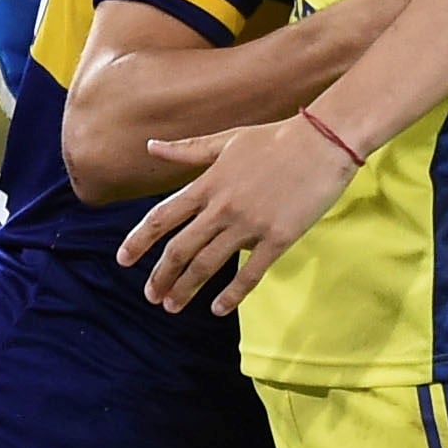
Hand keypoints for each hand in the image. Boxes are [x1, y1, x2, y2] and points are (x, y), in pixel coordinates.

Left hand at [117, 115, 360, 315]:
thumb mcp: (227, 139)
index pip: (162, 217)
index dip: (139, 241)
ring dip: (186, 289)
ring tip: (173, 305)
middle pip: (180, 249)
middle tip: (151, 295)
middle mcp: (222, 207)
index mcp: (208, 184)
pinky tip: (218, 309)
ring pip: (207, 265)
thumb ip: (188, 149)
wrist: (325, 140)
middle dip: (160, 276)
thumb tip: (151, 147)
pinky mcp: (278, 237)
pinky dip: (232, 295)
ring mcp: (250, 224)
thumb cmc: (276, 137)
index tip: (123, 260)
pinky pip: (250, 273)